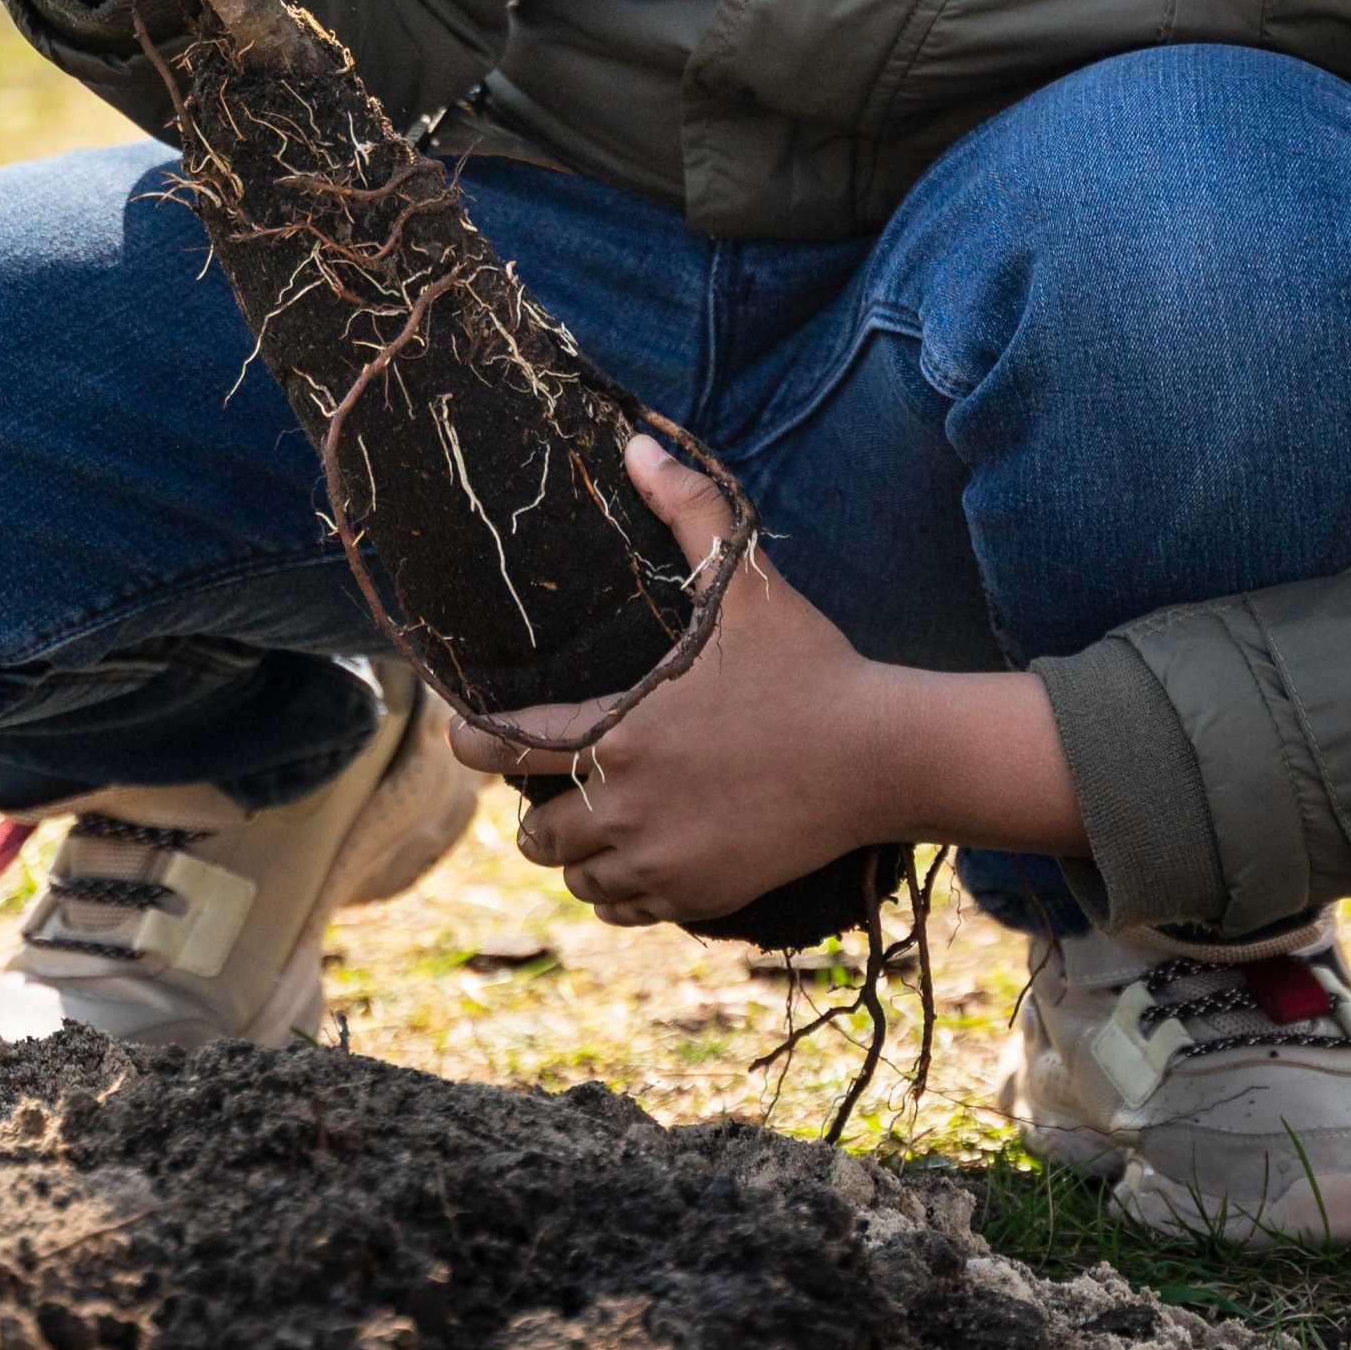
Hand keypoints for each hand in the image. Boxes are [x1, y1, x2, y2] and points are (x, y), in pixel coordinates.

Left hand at [452, 438, 918, 926]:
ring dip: (577, 849)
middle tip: (566, 776)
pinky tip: (641, 857)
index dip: (470, 737)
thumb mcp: (746, 585)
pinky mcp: (695, 897)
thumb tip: (636, 441)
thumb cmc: (810, 666)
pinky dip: (618, 889)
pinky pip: (619, 908)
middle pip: (530, 828)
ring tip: (605, 817)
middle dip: (539, 803)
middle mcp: (624, 807)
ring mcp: (659, 860)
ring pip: (572, 874)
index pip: (500, 745)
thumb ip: (687, 510)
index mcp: (616, 733)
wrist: (883, 757)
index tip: (466, 729)